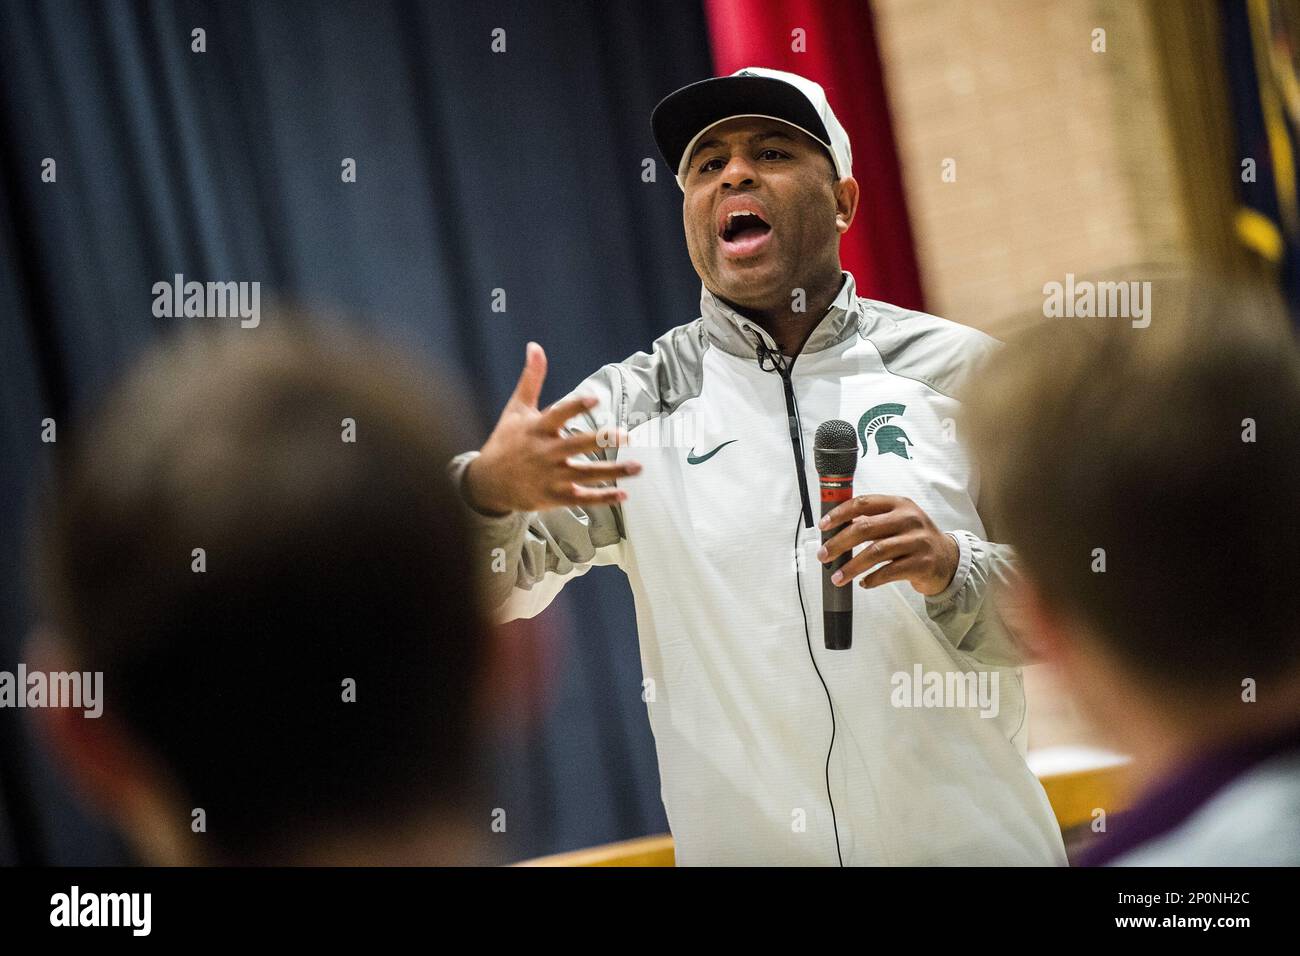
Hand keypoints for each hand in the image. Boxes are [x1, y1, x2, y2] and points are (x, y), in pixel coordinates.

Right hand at [463, 342, 640, 514]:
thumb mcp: (516, 409)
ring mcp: (550, 477)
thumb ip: (531, 378)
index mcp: (537, 429)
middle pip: (576, 446)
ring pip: (586, 474)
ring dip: (613, 472)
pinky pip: (582, 498)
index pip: (557, 415)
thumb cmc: (506, 441)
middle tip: (626, 436)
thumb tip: (535, 346)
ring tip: (637, 467)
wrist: (488, 482)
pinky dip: (603, 498)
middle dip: (601, 440)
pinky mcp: (554, 496)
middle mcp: (545, 453)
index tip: (594, 398)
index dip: (575, 406)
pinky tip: (624, 495)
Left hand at [816, 495, 958, 595]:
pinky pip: (890, 572)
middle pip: (865, 528)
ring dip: (852, 566)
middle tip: (824, 555)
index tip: (823, 526)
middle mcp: (908, 519)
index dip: (840, 514)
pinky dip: (873, 579)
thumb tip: (836, 529)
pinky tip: (863, 583)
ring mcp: (917, 541)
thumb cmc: (915, 539)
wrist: (949, 560)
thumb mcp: (898, 521)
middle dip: (839, 543)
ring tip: (838, 577)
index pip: (863, 503)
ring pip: (875, 552)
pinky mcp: (922, 563)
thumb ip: (872, 520)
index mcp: (899, 504)